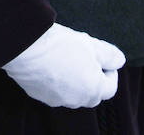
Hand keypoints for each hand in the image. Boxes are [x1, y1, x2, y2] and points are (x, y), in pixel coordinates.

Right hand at [2, 23, 124, 108]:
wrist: (24, 47)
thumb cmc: (59, 45)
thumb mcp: (91, 44)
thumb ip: (110, 55)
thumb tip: (119, 61)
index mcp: (93, 90)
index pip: (110, 87)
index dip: (110, 70)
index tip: (102, 57)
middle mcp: (77, 100)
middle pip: (91, 91)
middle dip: (91, 75)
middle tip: (83, 55)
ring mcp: (56, 99)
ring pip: (72, 91)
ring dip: (73, 78)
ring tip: (64, 56)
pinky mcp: (38, 95)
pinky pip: (53, 89)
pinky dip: (55, 79)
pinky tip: (48, 61)